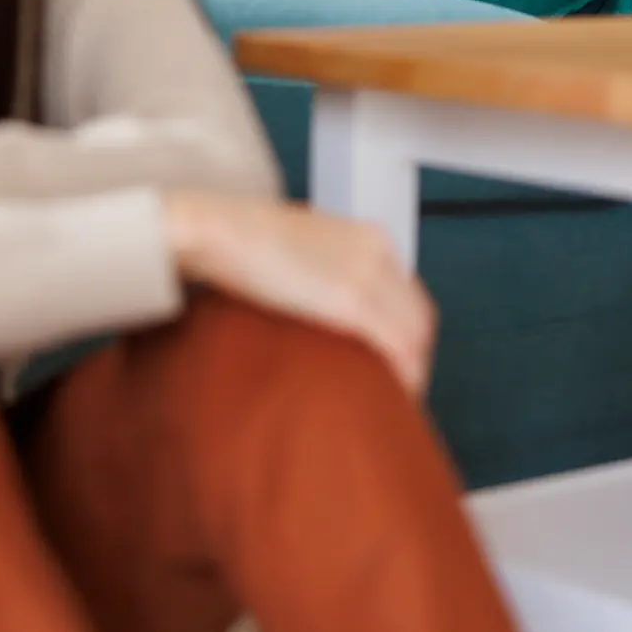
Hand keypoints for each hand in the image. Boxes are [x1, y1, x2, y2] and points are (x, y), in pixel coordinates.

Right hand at [162, 189, 434, 391]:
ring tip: (386, 404)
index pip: (406, 296)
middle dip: (412, 359)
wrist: (213, 227)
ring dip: (409, 374)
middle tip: (392, 393)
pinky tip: (384, 398)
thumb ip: (318, 274)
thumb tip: (316, 314)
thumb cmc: (235, 241)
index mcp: (366, 237)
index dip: (402, 336)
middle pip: (418, 317)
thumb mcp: (294, 249)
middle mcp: (377, 252)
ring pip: (416, 335)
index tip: (389, 365)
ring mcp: (368, 274)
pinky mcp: (352, 299)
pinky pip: (398, 348)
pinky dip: (400, 377)